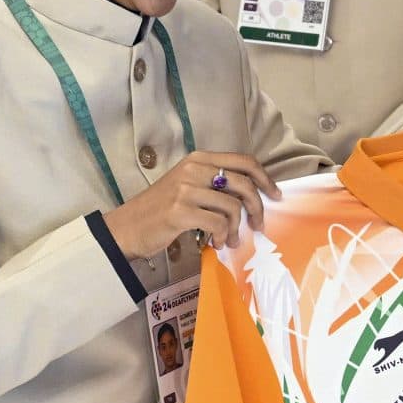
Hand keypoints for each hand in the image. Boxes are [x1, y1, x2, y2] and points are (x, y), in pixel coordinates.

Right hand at [100, 151, 279, 257]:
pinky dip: (223, 236)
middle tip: (258, 225)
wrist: (127, 228)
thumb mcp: (188, 186)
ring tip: (230, 239)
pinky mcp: (180, 211)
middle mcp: (193, 169)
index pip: (243, 161)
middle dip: (257, 208)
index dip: (265, 178)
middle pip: (244, 184)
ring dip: (237, 229)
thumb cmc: (160, 210)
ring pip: (233, 207)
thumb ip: (216, 185)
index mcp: (198, 159)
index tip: (275, 195)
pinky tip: (217, 242)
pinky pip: (218, 224)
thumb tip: (253, 197)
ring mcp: (186, 189)